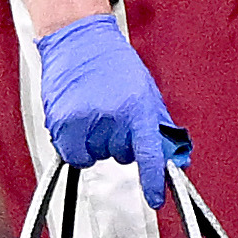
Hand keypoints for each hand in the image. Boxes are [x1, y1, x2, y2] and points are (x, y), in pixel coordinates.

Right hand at [34, 15, 188, 207]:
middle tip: (115, 117)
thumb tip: (174, 157)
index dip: (152, 179)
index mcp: (137, 106)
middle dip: (121, 142)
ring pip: (97, 157)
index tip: (155, 196)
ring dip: (97, 144)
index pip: (149, 152)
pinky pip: (74, 155)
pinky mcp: (62, 124)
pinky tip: (81, 124)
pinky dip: (77, 147)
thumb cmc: (113, 63)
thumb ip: (159, 126)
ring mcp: (85, 120)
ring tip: (96, 114)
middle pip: (122, 155)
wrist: (80, 41)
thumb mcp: (146, 90)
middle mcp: (112, 115)